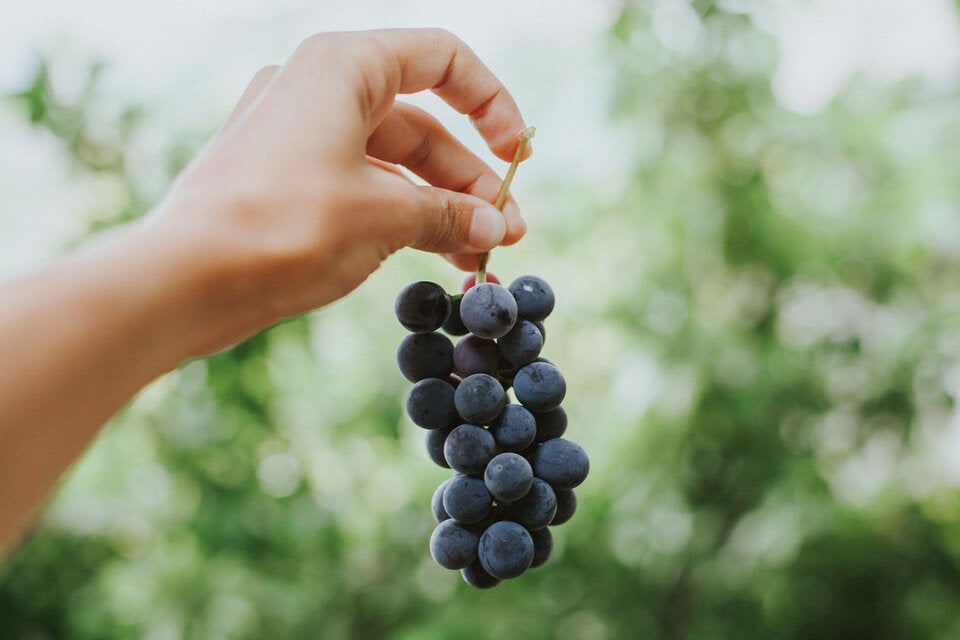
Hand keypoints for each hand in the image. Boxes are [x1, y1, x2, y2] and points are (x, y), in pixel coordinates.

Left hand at [148, 28, 529, 354]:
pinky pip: (360, 189)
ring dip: (440, 208)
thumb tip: (494, 229)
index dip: (491, 102)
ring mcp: (298, 137)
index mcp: (343, 67)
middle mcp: (319, 91)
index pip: (440, 58)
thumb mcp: (383, 217)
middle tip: (508, 233)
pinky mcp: (286, 181)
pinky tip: (435, 257)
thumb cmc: (283, 228)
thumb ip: (448, 215)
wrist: (184, 280)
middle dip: (469, 182)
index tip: (517, 153)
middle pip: (420, 125)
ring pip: (392, 165)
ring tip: (482, 256)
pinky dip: (399, 218)